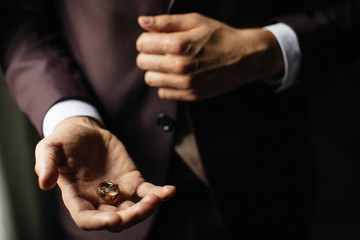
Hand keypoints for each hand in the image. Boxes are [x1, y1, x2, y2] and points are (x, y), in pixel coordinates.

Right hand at [35, 116, 174, 230]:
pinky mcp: (131, 180)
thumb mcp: (49, 147)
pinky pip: (147, 191)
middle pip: (115, 219)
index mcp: (77, 197)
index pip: (87, 219)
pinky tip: (170, 191)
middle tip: (143, 207)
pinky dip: (159, 193)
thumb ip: (46, 163)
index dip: (100, 223)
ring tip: (157, 197)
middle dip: (130, 218)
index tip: (114, 220)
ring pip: (133, 209)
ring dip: (146, 208)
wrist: (84, 131)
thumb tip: (44, 183)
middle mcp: (98, 200)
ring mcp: (117, 192)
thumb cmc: (64, 141)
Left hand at [136, 13, 283, 100]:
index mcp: (178, 44)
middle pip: (142, 62)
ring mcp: (185, 83)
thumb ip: (165, 22)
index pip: (142, 44)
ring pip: (150, 79)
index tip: (156, 39)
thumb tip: (142, 21)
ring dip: (155, 70)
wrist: (244, 58)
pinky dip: (165, 85)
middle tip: (162, 51)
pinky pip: (163, 93)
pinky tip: (176, 76)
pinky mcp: (190, 95)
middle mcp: (179, 66)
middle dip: (148, 54)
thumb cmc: (219, 36)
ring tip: (169, 63)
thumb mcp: (195, 21)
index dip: (146, 39)